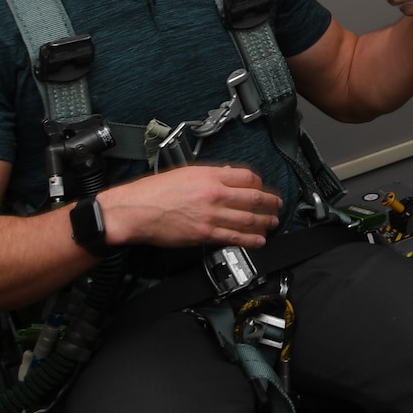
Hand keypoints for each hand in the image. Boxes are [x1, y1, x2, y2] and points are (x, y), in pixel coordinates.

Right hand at [98, 165, 281, 248]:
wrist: (135, 210)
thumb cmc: (154, 191)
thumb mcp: (185, 172)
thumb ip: (210, 174)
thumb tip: (229, 174)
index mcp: (210, 176)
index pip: (247, 177)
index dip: (260, 183)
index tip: (263, 188)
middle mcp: (214, 194)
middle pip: (253, 198)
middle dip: (270, 203)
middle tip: (277, 206)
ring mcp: (211, 215)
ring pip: (248, 219)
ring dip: (264, 222)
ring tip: (272, 222)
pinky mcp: (205, 234)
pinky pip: (234, 237)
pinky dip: (250, 239)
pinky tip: (259, 239)